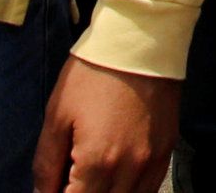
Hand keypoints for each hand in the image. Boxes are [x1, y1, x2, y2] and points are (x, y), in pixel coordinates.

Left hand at [31, 56, 176, 192]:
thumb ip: (47, 163)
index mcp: (97, 161)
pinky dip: (130, 192)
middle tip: (69, 182)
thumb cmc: (94, 72)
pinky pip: (150, 189)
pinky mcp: (168, 149)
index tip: (52, 189)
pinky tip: (115, 183)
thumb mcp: (58, 115)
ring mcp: (153, 161)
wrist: (141, 37)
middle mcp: (130, 169)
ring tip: (90, 182)